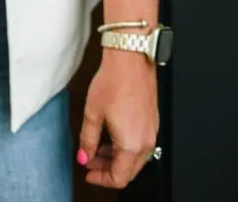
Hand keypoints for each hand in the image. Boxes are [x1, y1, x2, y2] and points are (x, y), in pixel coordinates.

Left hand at [77, 51, 158, 188]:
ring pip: (135, 159)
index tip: (88, 172)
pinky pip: (141, 144)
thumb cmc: (114, 81)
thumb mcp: (93, 112)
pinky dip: (126, 146)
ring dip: (116, 158)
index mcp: (131, 145)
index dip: (101, 179)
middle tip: (90, 160)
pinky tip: (112, 134)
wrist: (131, 58)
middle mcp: (146, 142)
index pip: (118, 178)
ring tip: (97, 147)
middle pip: (128, 171)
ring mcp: (152, 131)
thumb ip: (88, 139)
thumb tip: (84, 156)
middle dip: (107, 170)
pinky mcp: (153, 121)